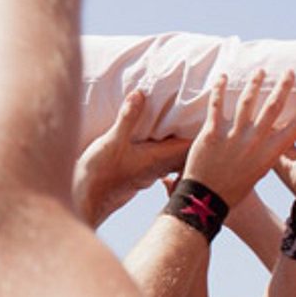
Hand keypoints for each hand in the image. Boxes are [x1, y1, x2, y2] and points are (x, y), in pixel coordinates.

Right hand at [73, 90, 191, 226]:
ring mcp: (147, 173)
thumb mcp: (113, 141)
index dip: (202, 132)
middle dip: (193, 136)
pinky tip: (152, 139)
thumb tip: (141, 94)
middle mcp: (157, 167)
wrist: (85, 201)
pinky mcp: (136, 175)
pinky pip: (158, 160)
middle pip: (185, 152)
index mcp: (158, 158)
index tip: (210, 114)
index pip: (190, 146)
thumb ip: (128, 118)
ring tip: (178, 123)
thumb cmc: (100, 174)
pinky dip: (161, 147)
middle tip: (200, 116)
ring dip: (177, 142)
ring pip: (172, 157)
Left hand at [183, 70, 295, 207]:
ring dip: (254, 84)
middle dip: (283, 88)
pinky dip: (219, 90)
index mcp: (269, 153)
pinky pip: (216, 107)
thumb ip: (267, 151)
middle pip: (273, 108)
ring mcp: (233, 137)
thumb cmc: (234, 188)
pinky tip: (223, 77)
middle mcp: (254, 142)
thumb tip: (275, 137)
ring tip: (260, 71)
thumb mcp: (258, 170)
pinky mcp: (212, 134)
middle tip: (290, 72)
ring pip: (247, 103)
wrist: (207, 199)